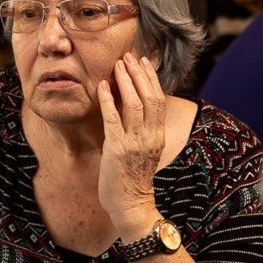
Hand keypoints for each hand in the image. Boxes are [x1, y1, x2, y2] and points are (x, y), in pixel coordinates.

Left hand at [97, 53, 165, 234]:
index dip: (151, 78)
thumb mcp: (145, 151)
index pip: (159, 100)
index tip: (143, 62)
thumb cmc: (133, 179)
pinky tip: (102, 87)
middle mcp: (150, 136)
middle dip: (139, 74)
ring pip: (134, 104)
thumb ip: (143, 131)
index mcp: (158, 136)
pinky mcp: (117, 149)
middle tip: (129, 56)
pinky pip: (113, 119)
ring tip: (118, 65)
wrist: (131, 206)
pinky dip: (108, 100)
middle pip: (150, 97)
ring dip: (125, 81)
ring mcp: (134, 142)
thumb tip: (135, 108)